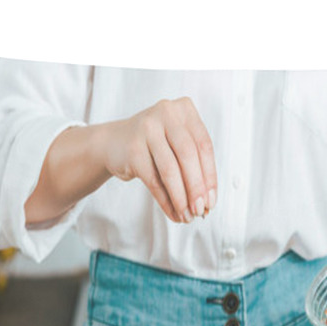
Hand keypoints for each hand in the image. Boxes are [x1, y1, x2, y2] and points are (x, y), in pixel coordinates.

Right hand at [103, 97, 217, 223]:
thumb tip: (207, 202)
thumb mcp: (178, 147)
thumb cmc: (155, 146)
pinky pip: (154, 180)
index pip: (204, 146)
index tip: (212, 201)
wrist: (114, 143)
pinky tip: (173, 213)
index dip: (210, 176)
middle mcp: (166, 113)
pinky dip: (165, 201)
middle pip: (188, 156)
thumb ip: (195, 167)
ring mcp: (147, 128)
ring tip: (187, 216)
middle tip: (201, 211)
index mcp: (184, 110)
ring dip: (181, 198)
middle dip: (196, 188)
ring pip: (170, 169)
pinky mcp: (133, 148)